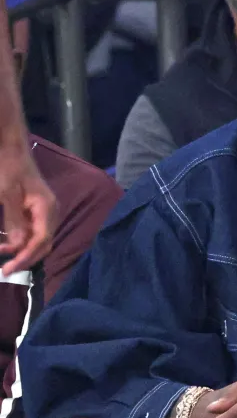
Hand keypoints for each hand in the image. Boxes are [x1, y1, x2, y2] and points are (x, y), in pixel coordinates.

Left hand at [0, 143, 56, 274]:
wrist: (9, 148)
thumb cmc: (7, 167)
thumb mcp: (6, 194)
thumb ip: (14, 220)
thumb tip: (19, 246)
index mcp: (47, 208)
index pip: (42, 240)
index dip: (26, 257)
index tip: (8, 269)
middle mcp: (51, 212)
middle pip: (44, 243)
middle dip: (26, 258)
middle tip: (6, 270)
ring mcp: (45, 211)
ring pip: (39, 239)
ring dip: (22, 250)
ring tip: (3, 257)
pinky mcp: (36, 210)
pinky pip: (34, 231)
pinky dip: (22, 241)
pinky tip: (8, 244)